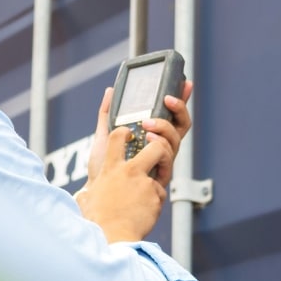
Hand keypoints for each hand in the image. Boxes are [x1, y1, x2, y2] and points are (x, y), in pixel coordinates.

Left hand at [75, 80, 193, 242]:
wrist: (95, 198)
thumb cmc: (101, 171)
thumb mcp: (103, 138)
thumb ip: (107, 115)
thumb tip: (111, 91)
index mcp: (151, 139)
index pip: (171, 117)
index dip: (180, 101)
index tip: (185, 82)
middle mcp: (160, 150)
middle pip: (180, 127)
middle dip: (179, 110)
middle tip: (167, 99)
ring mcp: (161, 164)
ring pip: (175, 140)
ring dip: (165, 127)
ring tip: (148, 123)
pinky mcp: (159, 178)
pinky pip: (168, 159)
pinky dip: (160, 146)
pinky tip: (149, 139)